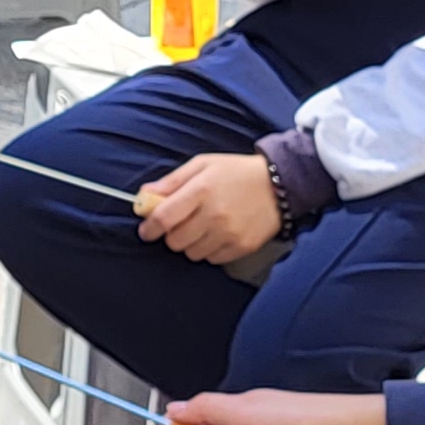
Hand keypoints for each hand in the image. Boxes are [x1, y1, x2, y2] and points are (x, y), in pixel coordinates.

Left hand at [133, 152, 280, 264]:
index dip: (149, 228)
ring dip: (189, 244)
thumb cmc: (237, 172)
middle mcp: (214, 215)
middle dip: (170, 235)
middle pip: (175, 241)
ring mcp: (230, 233)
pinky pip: (212, 259)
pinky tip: (216, 235)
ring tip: (200, 228)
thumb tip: (143, 196)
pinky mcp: (242, 247)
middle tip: (178, 225)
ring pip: (192, 253)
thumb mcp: (203, 164)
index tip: (146, 230)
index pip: (164, 218)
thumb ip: (171, 181)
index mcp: (201, 190)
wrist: (281, 184)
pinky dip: (208, 251)